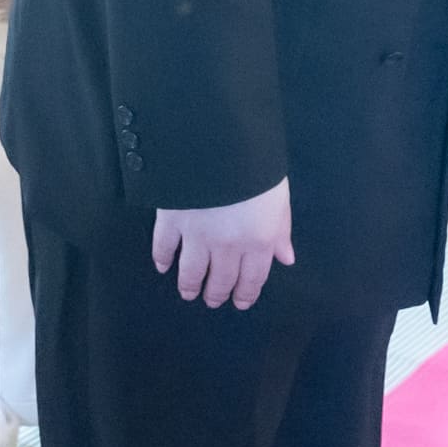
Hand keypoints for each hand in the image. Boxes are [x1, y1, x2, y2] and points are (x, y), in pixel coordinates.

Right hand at [151, 179, 291, 311]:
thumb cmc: (257, 165)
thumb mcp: (279, 197)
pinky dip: (162, 259)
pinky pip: (164, 247)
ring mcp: (196, 235)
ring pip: (191, 272)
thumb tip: (285, 258)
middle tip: (212, 300)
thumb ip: (281, 230)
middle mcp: (227, 245)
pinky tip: (163, 266)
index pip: (252, 278)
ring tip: (189, 293)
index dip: (245, 294)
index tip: (239, 303)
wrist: (220, 144)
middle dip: (217, 293)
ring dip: (190, 286)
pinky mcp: (171, 220)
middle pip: (221, 279)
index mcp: (258, 240)